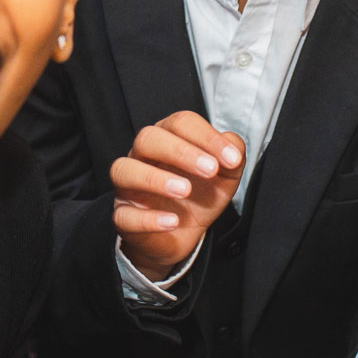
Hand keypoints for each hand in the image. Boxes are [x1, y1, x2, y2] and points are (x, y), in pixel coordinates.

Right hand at [110, 110, 243, 279]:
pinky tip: (172, 221)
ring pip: (124, 170)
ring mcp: (128, 186)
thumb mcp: (225, 176)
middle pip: (147, 138)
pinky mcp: (123, 216)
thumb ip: (233, 155)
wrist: (181, 235)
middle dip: (180, 151)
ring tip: (185, 190)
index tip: (231, 158)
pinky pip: (124, 215)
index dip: (207, 137)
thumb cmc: (199, 196)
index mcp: (168, 138)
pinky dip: (148, 219)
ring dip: (155, 179)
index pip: (180, 123)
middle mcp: (142, 156)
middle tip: (210, 170)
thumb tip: (233, 145)